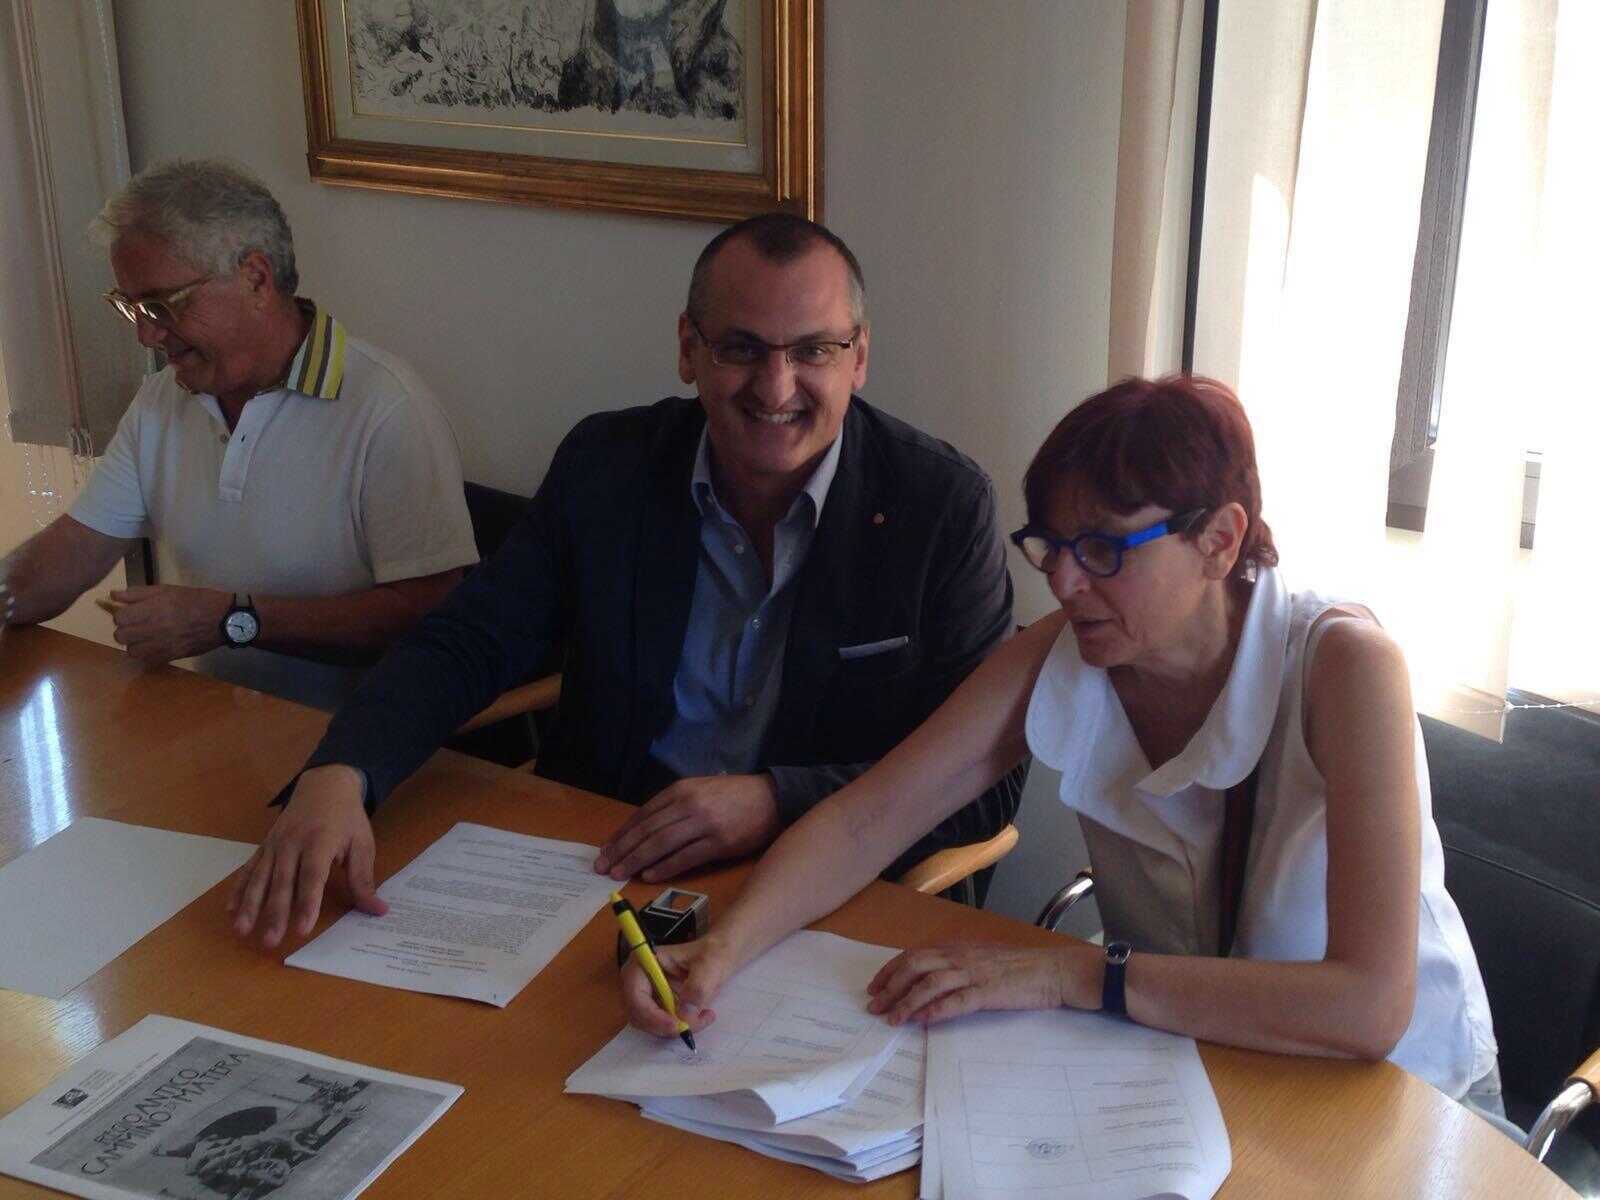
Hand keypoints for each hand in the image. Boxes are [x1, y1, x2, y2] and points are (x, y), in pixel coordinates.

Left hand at [109, 584, 229, 662]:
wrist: (223, 619)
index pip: (119, 618)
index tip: (132, 613)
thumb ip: (138, 593)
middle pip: (120, 636)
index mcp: (153, 608)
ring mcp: (162, 644)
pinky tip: (155, 646)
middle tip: (137, 626)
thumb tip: (113, 596)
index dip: (123, 615)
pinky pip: (147, 660)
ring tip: (145, 637)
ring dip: (135, 644)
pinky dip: (147, 654)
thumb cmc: (195, 600)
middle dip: (125, 630)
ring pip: (131, 651)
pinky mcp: (171, 656)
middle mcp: (154, 627)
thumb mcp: (167, 590)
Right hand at [226, 764, 386, 947]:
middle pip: (282, 882)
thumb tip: (379, 911)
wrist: (325, 784)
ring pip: (260, 877)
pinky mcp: (264, 846)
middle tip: (270, 941)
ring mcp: (275, 844)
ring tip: (241, 930)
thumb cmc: (347, 818)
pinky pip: (249, 869)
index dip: (307, 903)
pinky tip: (230, 910)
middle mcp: (293, 843)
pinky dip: (239, 889)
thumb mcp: (363, 844)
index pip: (312, 876)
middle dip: (274, 913)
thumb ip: (364, 880)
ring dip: (249, 905)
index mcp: (321, 841)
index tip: (303, 929)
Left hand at [594, 773, 781, 882]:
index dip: (621, 834)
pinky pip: (685, 858)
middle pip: (647, 831)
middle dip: (622, 850)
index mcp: (681, 790)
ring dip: (637, 861)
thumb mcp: (699, 790)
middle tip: (604, 867)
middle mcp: (689, 805)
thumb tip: (642, 832)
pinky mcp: (720, 843)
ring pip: (661, 845)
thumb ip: (673, 806)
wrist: (770, 799)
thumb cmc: (731, 796)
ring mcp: (704, 824)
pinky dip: (665, 868)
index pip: (642, 815)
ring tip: (620, 873)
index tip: (606, 850)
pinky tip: (649, 876)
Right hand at [620, 935, 735, 1039]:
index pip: (635, 995)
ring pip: (648, 1023)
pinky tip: (697, 1018)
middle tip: (693, 1025)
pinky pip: (658, 1024)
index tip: (676, 1025)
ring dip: (672, 1028)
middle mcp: (639, 977)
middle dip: (664, 1025)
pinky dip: (676, 1027)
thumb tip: (684, 1014)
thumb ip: (697, 988)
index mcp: (645, 960)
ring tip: (702, 1018)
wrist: (720, 954)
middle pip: (638, 1013)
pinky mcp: (654, 1003)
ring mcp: (645, 992)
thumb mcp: (711, 966)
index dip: (651, 1015)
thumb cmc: (713, 953)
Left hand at [865, 941, 1100, 1025]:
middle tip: (874, 1005)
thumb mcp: (983, 960)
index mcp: (958, 948)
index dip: (891, 970)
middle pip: (915, 966)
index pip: (915, 955)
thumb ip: (958, 967)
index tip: (875, 986)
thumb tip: (931, 983)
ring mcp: (974, 973)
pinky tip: (921, 1020)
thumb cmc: (1020, 968)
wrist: (1053, 971)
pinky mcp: (987, 992)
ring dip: (906, 1001)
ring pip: (930, 983)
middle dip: (891, 986)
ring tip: (891, 1018)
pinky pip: (955, 1001)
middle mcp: (961, 957)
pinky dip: (935, 1010)